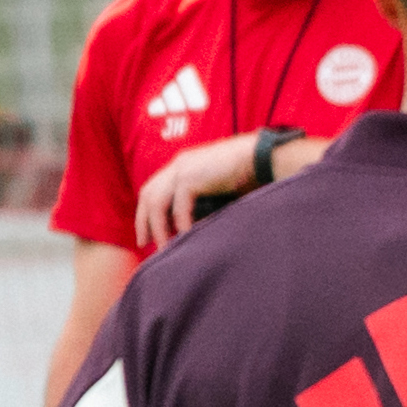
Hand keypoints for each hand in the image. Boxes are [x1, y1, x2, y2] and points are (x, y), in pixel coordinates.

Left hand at [132, 131, 279, 250]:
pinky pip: (178, 207)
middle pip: (148, 194)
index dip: (148, 211)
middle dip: (144, 220)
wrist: (263, 157)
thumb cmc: (251, 173)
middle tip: (145, 243)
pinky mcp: (191, 177)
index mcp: (184, 165)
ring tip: (164, 249)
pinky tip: (187, 239)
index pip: (155, 189)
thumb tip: (195, 225)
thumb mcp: (219, 188)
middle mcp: (178, 165)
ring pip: (157, 202)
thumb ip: (204, 201)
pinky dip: (181, 225)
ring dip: (158, 228)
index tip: (151, 233)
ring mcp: (182, 169)